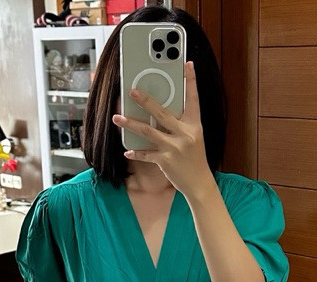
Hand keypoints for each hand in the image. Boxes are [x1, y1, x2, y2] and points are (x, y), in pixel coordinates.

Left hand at [111, 61, 212, 199]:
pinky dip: (136, 153)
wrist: (199, 182)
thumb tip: (161, 111)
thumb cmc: (194, 157)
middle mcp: (185, 134)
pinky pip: (146, 154)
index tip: (187, 64)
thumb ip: (180, 124)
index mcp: (194, 125)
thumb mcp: (193, 137)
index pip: (193, 98)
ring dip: (130, 124)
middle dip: (145, 101)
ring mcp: (174, 147)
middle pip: (162, 113)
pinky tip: (127, 151)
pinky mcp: (165, 161)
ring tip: (117, 118)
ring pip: (148, 132)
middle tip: (132, 91)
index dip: (191, 81)